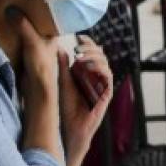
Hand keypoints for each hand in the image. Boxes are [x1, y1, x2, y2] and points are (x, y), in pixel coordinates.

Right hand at [8, 7, 59, 109]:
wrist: (35, 86)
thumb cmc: (41, 64)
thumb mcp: (32, 42)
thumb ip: (23, 26)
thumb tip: (10, 9)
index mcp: (52, 32)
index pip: (49, 14)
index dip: (42, 4)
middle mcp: (45, 36)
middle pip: (36, 20)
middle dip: (27, 10)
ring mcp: (36, 43)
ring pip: (27, 27)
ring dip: (19, 20)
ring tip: (7, 5)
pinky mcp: (26, 50)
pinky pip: (19, 35)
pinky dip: (14, 29)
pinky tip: (5, 23)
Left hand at [58, 36, 112, 165]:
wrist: (70, 129)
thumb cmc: (66, 108)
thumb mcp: (62, 83)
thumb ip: (62, 67)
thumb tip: (58, 48)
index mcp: (87, 73)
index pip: (91, 53)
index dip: (88, 43)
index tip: (79, 36)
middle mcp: (96, 77)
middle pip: (100, 56)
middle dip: (91, 48)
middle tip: (79, 46)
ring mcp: (102, 85)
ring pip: (105, 64)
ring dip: (94, 57)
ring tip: (81, 56)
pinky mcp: (106, 94)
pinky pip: (108, 77)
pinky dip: (100, 69)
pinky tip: (88, 66)